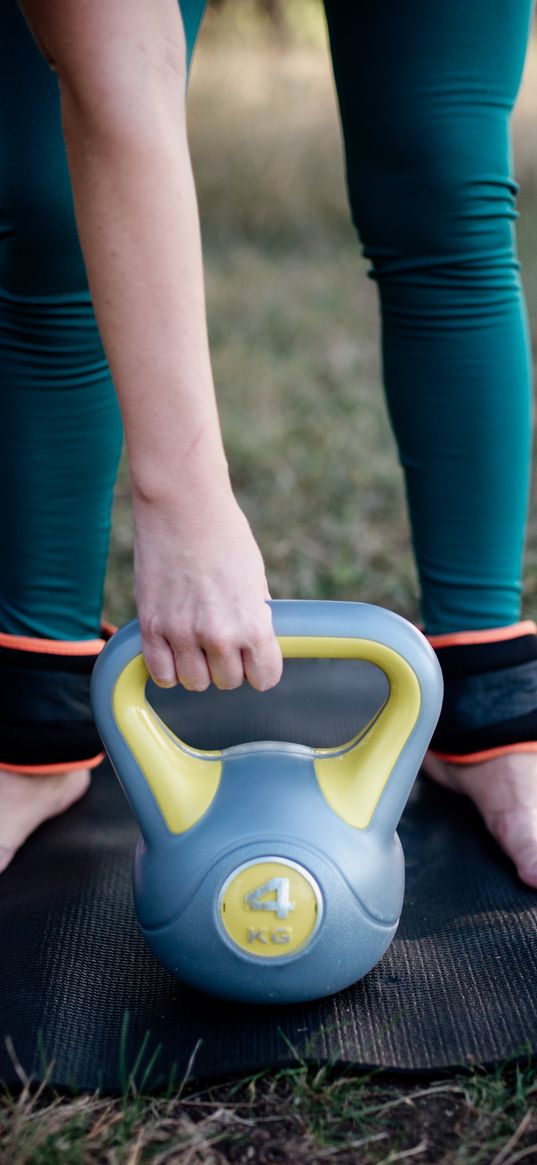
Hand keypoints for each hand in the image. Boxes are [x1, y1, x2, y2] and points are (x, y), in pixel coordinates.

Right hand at [133, 490, 282, 691]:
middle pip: (228, 682)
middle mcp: (218, 635)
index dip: (261, 670)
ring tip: (197, 644)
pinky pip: (162, 673)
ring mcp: (181, 633)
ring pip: (194, 683)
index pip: (264, 678)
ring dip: (198, 669)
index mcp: (252, 624)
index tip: (254, 660)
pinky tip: (174, 651)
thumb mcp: (255, 578)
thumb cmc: (225, 535)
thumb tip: (256, 644)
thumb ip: (255, 616)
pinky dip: (169, 669)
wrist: (183, 506)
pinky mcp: (150, 626)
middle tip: (222, 642)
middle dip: (228, 666)